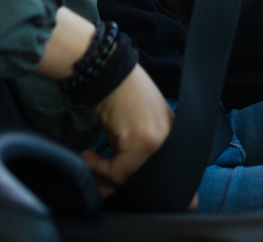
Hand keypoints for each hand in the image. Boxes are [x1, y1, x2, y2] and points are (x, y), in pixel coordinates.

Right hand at [80, 65, 174, 196]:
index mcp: (175, 141)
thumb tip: (123, 182)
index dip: (141, 185)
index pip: (164, 176)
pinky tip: (87, 157)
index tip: (116, 185)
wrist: (111, 75)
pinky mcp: (143, 143)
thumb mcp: (136, 131)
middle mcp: (171, 143)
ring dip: (105, 177)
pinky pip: (118, 171)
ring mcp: (159, 143)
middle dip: (119, 186)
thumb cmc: (121, 99)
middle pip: (146, 181)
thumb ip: (137, 156)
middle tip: (100, 185)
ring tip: (90, 166)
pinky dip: (98, 168)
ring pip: (130, 178)